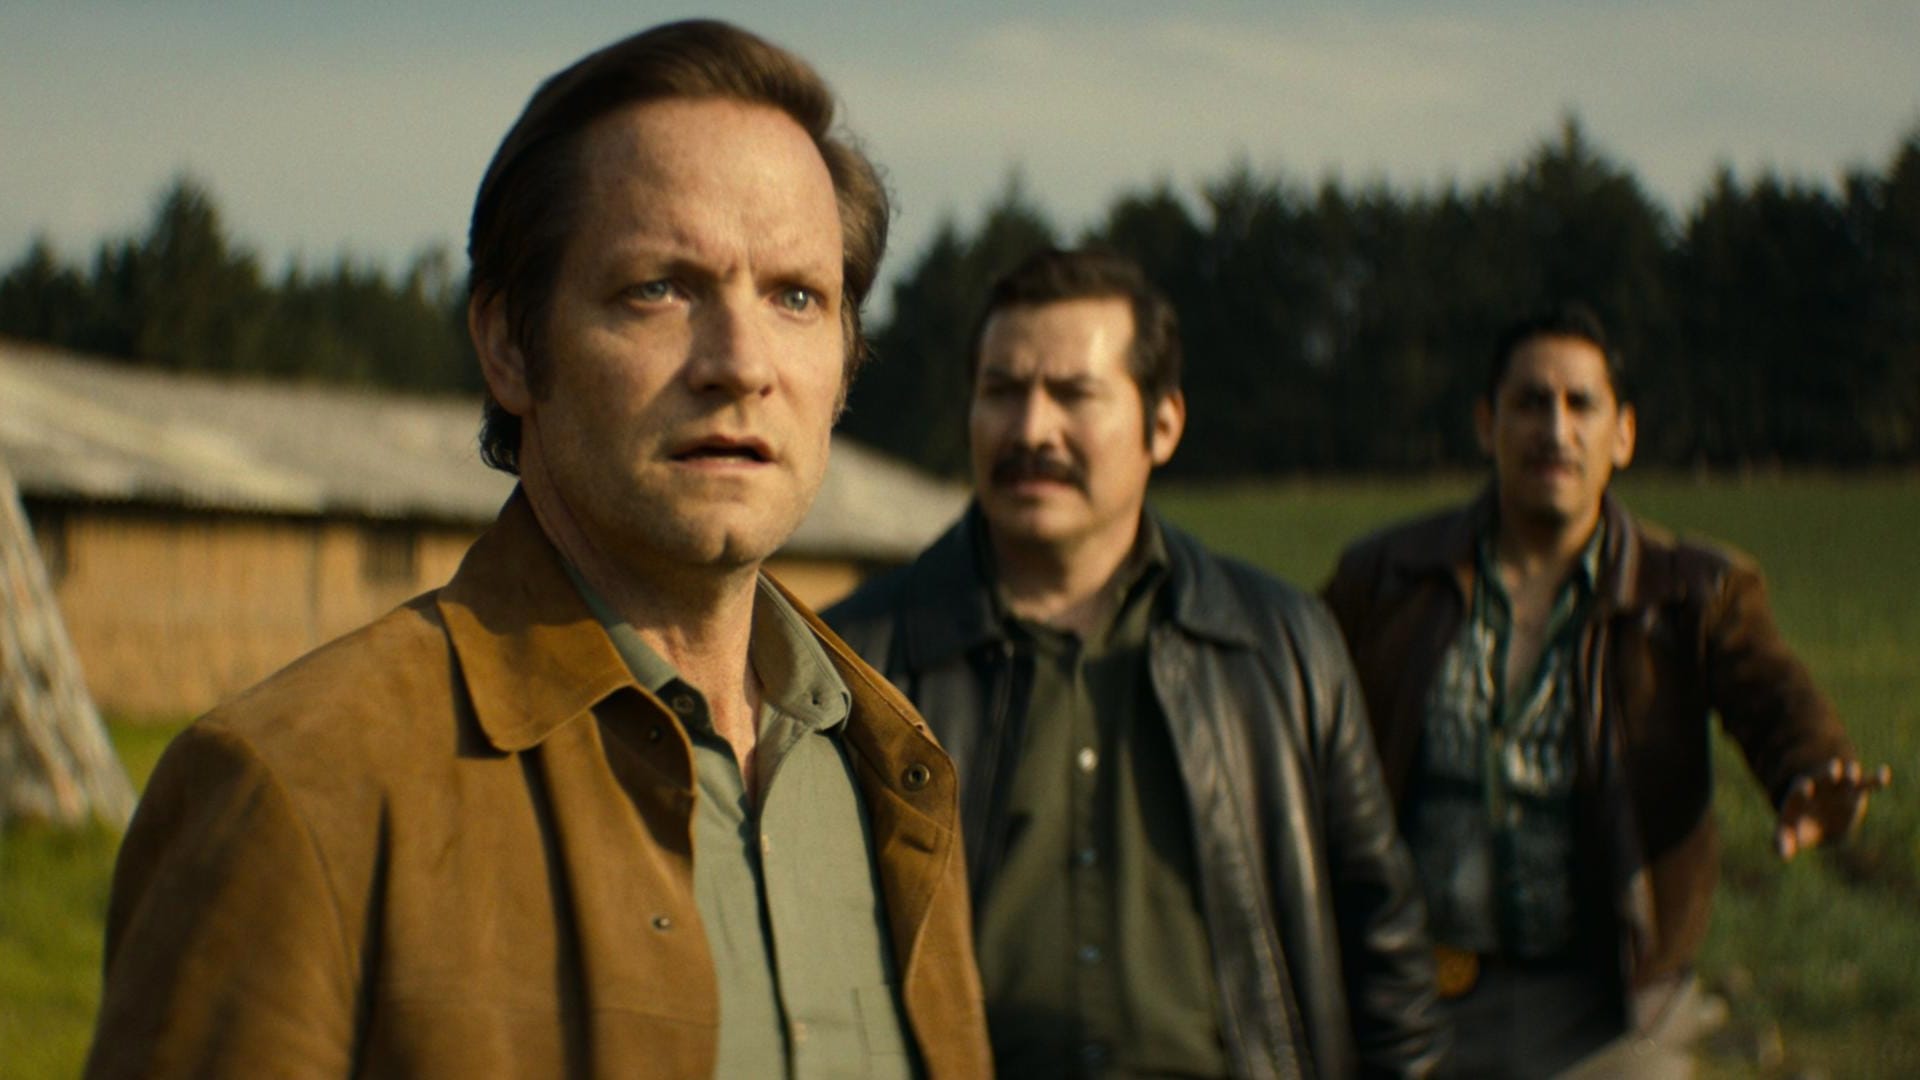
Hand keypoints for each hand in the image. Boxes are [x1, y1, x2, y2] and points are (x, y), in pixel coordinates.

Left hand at [1775, 757, 1891, 859]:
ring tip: (1853, 772)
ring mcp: (1839, 787)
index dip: (1801, 789)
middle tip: (1833, 769)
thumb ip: (1782, 842)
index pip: (1799, 790)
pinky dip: (1876, 779)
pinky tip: (1883, 773)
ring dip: (1850, 774)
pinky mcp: (1857, 792)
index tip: (1805, 785)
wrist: (1818, 816)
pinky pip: (1869, 783)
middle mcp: (1820, 786)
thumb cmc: (1802, 826)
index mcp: (1800, 794)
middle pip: (1824, 776)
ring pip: (1847, 776)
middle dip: (1828, 773)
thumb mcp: (1787, 833)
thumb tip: (1782, 854)